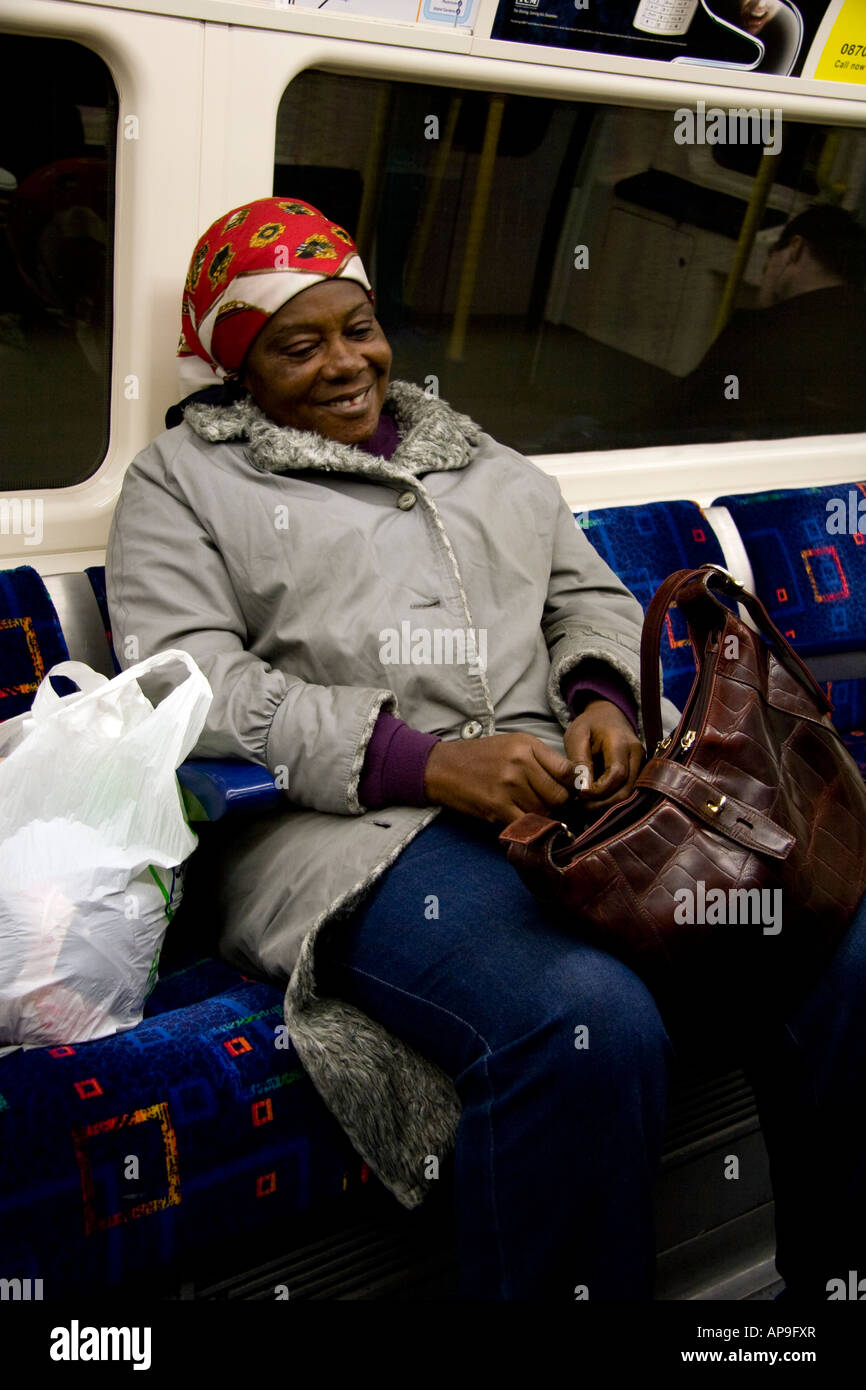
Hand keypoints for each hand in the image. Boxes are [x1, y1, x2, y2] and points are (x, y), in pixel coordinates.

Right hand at [423, 732, 574, 824]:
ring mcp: (508, 786)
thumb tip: (574, 780)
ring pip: (544, 812)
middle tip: (548, 805)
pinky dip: (528, 827)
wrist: (442, 767)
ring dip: (541, 816)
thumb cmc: (481, 756)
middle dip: (558, 805)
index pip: (568, 771)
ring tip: (528, 809)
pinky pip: (525, 824)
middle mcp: (521, 764)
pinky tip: (522, 821)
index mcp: (527, 745)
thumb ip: (542, 758)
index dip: (574, 786)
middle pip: (559, 796)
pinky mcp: (497, 807)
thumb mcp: (513, 744)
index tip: (571, 792)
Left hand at [564, 698, 644, 812]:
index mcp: (621, 742)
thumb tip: (584, 789)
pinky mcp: (640, 771)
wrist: (607, 715)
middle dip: (603, 802)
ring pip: (630, 793)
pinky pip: (629, 791)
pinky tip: (597, 800)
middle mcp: (637, 754)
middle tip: (582, 806)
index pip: (616, 774)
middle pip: (626, 789)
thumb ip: (579, 761)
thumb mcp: (577, 736)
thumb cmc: (589, 725)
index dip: (599, 790)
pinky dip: (613, 798)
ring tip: (588, 804)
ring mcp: (642, 764)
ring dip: (608, 804)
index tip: (580, 794)